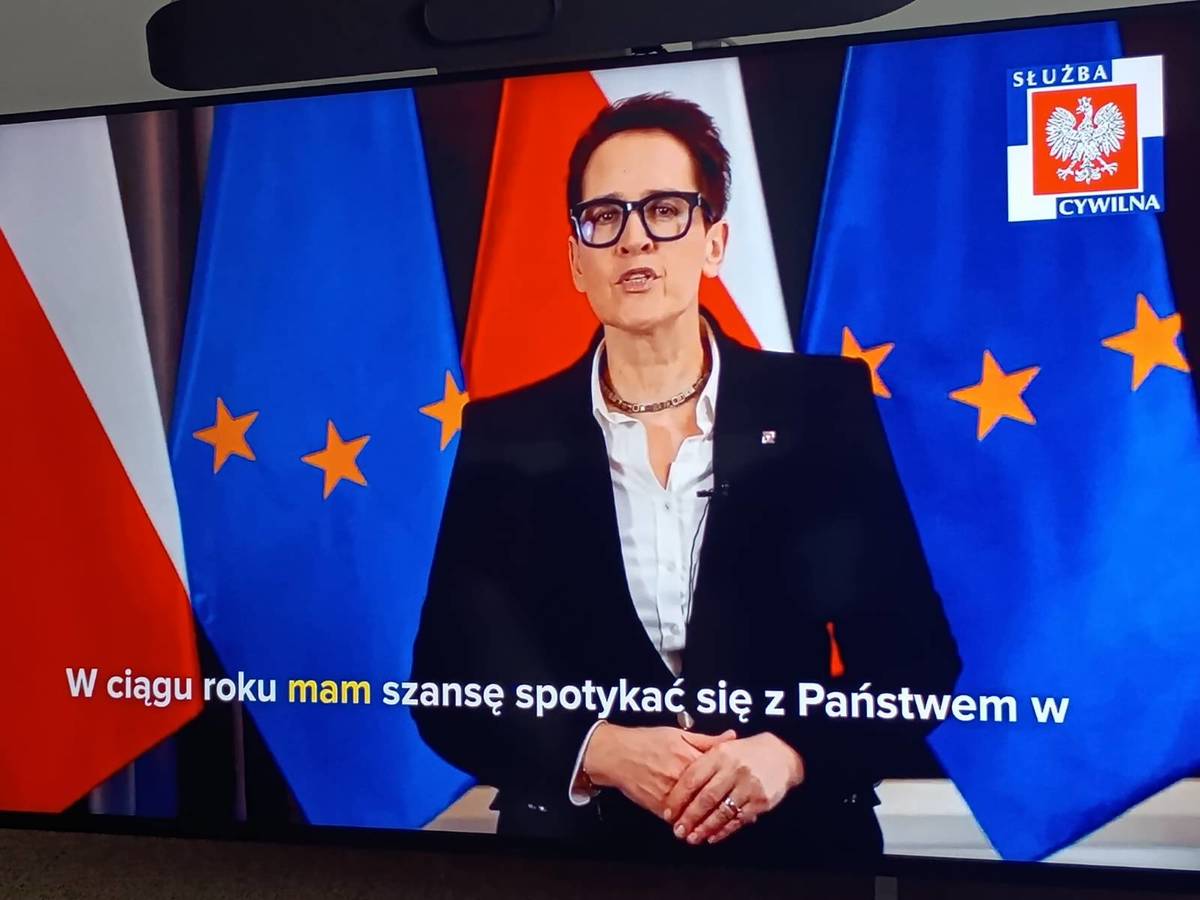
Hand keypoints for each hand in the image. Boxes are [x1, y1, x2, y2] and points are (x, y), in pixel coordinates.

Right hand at [582, 723, 736, 816]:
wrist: (616, 754)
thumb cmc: (646, 741)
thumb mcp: (678, 733)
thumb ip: (707, 739)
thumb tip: (731, 736)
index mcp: (688, 756)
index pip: (718, 772)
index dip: (732, 782)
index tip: (742, 788)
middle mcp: (681, 775)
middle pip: (709, 795)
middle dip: (724, 805)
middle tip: (739, 813)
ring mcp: (670, 792)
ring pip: (695, 810)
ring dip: (707, 818)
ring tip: (720, 823)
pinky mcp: (658, 805)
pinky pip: (677, 818)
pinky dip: (687, 822)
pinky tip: (695, 825)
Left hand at [663, 732, 804, 845]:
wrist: (781, 756)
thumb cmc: (745, 753)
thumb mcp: (722, 747)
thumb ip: (698, 757)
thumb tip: (673, 769)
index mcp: (719, 754)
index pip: (693, 778)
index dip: (679, 797)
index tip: (669, 812)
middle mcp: (733, 769)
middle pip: (706, 798)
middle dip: (689, 817)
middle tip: (677, 831)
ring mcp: (748, 786)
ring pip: (721, 811)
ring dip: (704, 828)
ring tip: (692, 837)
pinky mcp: (760, 801)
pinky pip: (738, 819)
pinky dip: (724, 830)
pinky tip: (712, 836)